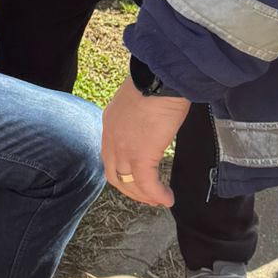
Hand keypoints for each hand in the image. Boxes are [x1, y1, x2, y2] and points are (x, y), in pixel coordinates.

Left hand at [101, 77, 189, 207]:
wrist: (160, 78)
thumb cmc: (156, 81)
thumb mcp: (141, 99)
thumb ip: (141, 114)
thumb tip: (155, 121)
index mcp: (110, 123)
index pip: (109, 156)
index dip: (122, 172)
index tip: (136, 179)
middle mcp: (111, 138)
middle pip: (114, 175)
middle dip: (130, 189)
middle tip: (147, 196)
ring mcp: (124, 149)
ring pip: (128, 184)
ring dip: (144, 196)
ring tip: (159, 200)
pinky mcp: (141, 156)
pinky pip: (147, 184)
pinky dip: (157, 195)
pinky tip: (168, 199)